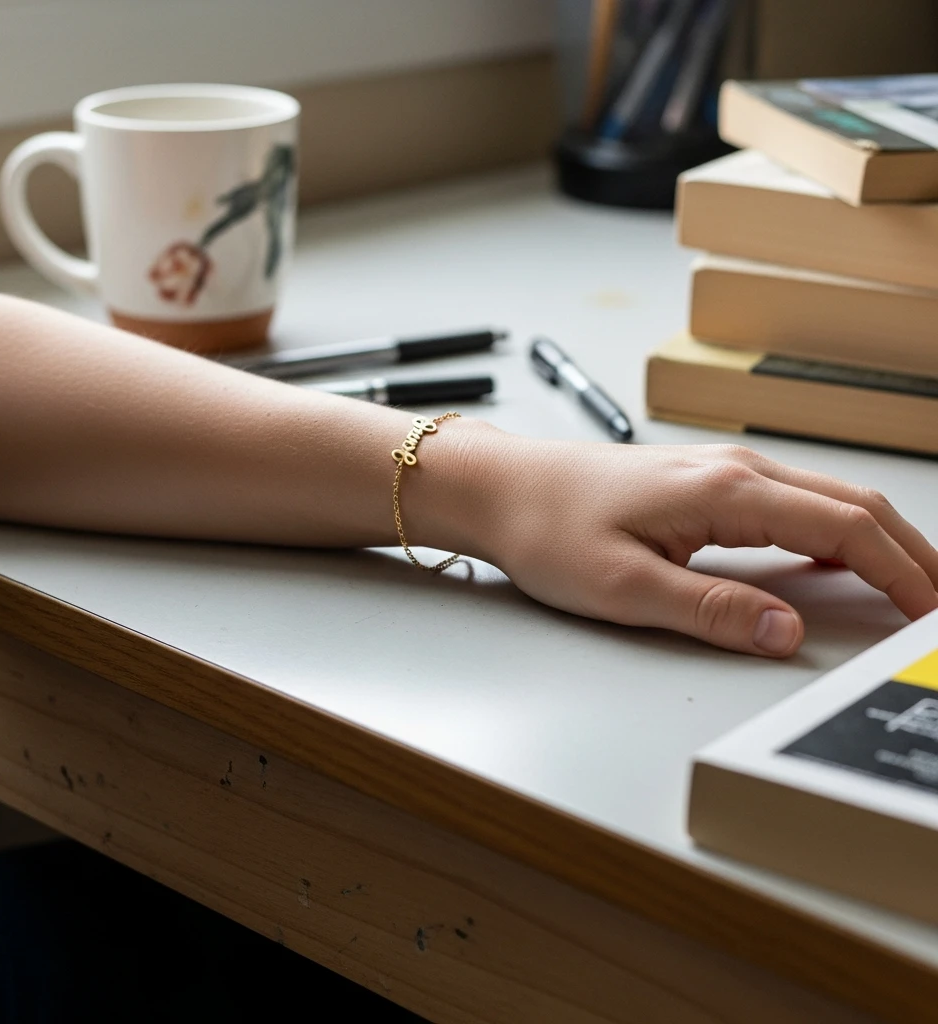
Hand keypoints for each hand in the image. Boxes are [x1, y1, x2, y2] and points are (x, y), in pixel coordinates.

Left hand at [472, 438, 937, 656]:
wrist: (503, 487)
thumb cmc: (549, 530)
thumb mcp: (624, 587)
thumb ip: (711, 611)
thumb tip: (787, 631)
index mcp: (726, 491)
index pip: (847, 530)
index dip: (903, 575)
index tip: (930, 617)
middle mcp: (734, 469)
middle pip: (854, 506)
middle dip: (910, 555)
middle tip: (935, 607)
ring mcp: (721, 468)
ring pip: (827, 499)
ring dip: (876, 542)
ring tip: (907, 589)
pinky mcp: (704, 480)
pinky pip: (791, 501)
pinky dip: (832, 531)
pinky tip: (834, 563)